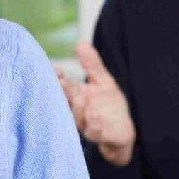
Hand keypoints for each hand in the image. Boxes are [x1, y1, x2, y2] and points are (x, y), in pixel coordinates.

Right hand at [57, 41, 135, 165]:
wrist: (123, 132)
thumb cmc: (109, 106)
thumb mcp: (103, 81)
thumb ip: (92, 64)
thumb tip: (80, 42)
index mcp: (76, 96)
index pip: (63, 85)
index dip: (57, 78)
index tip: (55, 69)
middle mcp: (77, 111)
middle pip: (67, 101)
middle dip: (64, 92)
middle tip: (61, 82)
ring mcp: (87, 125)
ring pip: (78, 117)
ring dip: (79, 108)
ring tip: (81, 98)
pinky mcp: (100, 136)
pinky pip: (94, 132)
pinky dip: (94, 124)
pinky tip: (95, 116)